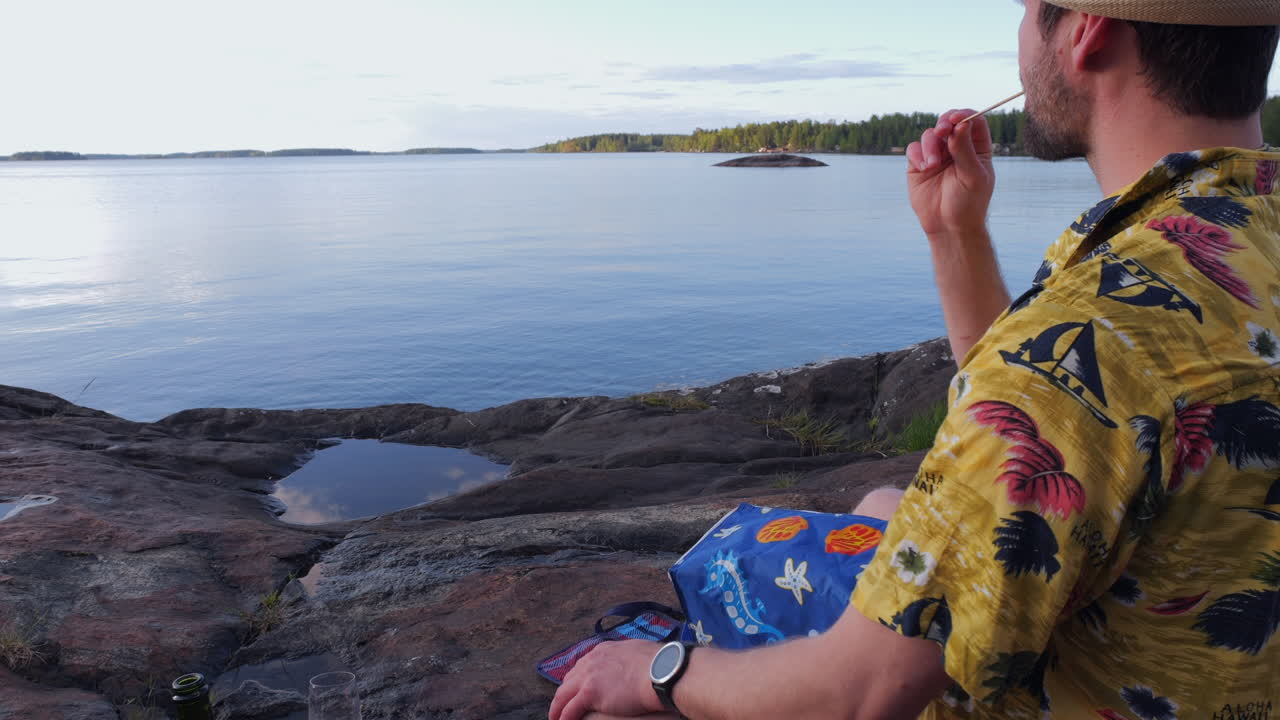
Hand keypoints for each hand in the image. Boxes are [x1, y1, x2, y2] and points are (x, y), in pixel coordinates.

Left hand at [549, 640, 665, 719]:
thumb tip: (634, 665)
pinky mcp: (590, 692)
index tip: (578, 688)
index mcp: (604, 650)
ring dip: (558, 708)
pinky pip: (570, 709)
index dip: (579, 679)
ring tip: (555, 718)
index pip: (584, 665)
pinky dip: (563, 717)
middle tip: (563, 705)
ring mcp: (589, 675)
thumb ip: (629, 658)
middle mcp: (592, 659)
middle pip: (570, 679)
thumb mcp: (639, 652)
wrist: (662, 671)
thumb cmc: (660, 664)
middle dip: (565, 693)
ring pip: (564, 694)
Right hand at [906, 109, 995, 240]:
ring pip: (930, 135)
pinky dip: (917, 155)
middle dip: (944, 123)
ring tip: (932, 165)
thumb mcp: (972, 176)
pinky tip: (924, 168)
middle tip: (942, 131)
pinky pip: (913, 149)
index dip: (965, 115)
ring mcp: (937, 155)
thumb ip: (965, 149)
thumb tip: (960, 124)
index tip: (957, 119)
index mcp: (977, 148)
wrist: (948, 226)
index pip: (974, 121)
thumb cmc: (968, 203)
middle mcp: (957, 148)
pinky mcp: (918, 164)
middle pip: (949, 122)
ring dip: (930, 146)